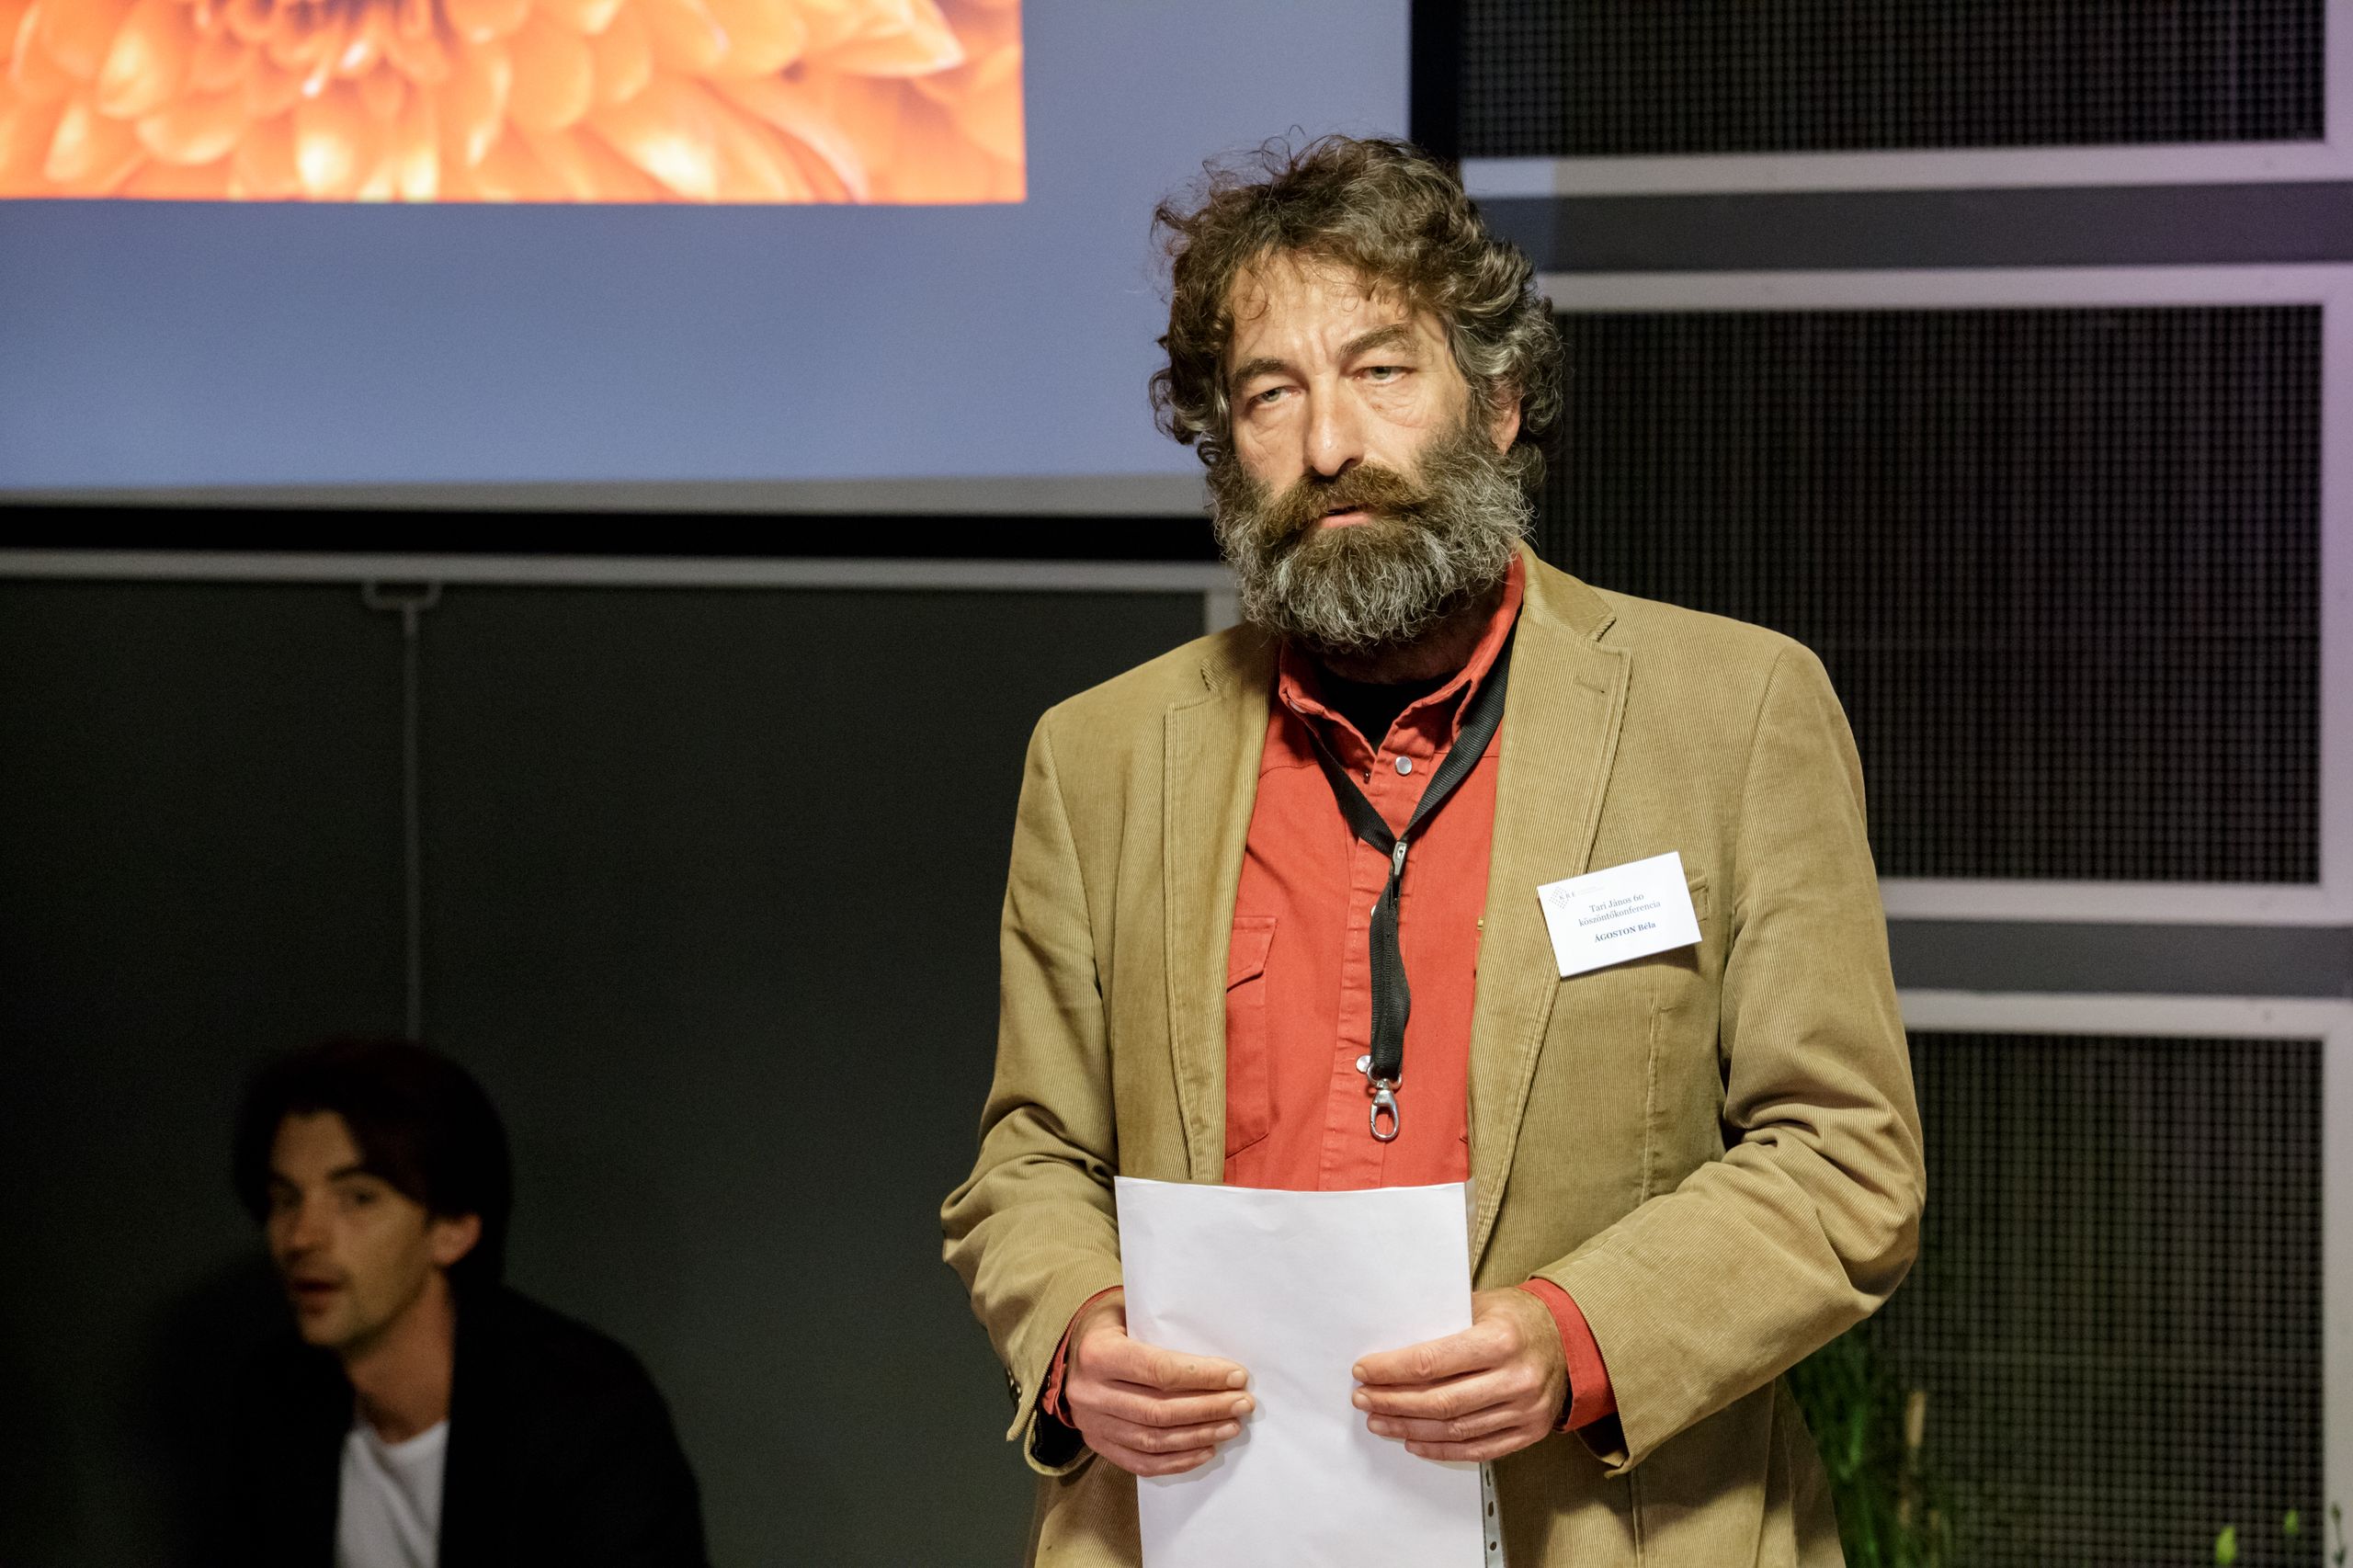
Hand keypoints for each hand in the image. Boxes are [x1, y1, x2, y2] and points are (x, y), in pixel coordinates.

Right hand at [1062, 1289, 1253, 1476]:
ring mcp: (1091, 1423)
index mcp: (1097, 1354)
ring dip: (1199, 1436)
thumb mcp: (1129, 1312)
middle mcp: (1090, 1392)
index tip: (1237, 1376)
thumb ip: (1164, 1329)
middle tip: (1242, 1403)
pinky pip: (1141, 1462)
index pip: (1158, 1370)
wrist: (1070, 1349)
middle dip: (1209, 1408)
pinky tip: (1206, 1450)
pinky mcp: (1097, 1444)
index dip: (1202, 1376)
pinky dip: (1178, 1461)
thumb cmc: (1112, 1325)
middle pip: (1159, 1410)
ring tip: (1231, 1426)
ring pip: (1154, 1440)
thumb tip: (1219, 1354)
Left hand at [1351, 1287, 1566, 1462]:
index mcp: (1501, 1339)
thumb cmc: (1519, 1318)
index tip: (1364, 1371)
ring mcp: (1525, 1409)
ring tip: (1381, 1422)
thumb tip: (1392, 1343)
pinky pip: (1477, 1449)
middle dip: (1393, 1402)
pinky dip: (1441, 1449)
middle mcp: (1515, 1378)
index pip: (1432, 1361)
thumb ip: (1443, 1322)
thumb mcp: (1482, 1304)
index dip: (1391, 1370)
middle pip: (1440, 1400)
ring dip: (1410, 1428)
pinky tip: (1415, 1441)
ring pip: (1455, 1429)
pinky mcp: (1529, 1431)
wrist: (1571, 1339)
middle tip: (1364, 1400)